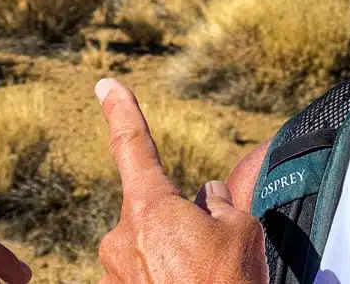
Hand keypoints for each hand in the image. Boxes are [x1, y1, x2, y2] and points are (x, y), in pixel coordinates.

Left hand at [95, 78, 268, 283]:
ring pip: (152, 246)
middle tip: (214, 256)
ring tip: (205, 280)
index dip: (121, 111)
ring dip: (176, 257)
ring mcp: (115, 274)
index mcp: (150, 209)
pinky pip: (146, 275)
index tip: (105, 85)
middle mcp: (121, 238)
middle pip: (156, 210)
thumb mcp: (244, 232)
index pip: (133, 146)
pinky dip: (169, 279)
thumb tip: (206, 198)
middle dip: (182, 223)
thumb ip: (220, 203)